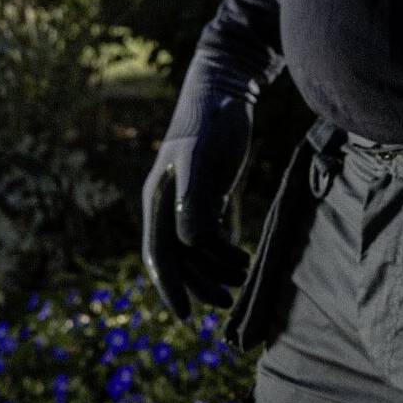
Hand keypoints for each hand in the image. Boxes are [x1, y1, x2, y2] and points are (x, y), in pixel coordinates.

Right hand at [141, 49, 258, 318]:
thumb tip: (190, 245)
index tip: (186, 316)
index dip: (170, 287)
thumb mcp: (202, 160)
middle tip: (227, 302)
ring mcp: (186, 197)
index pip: (159, 254)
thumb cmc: (212, 121)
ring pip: (194, 248)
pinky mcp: (205, 190)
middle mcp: (167, 202)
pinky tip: (242, 257)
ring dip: (215, 267)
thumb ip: (194, 201)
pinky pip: (207, 231)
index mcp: (158, 198)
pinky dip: (222, 249)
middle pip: (177, 257)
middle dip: (199, 283)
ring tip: (243, 275)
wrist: (226, 85)